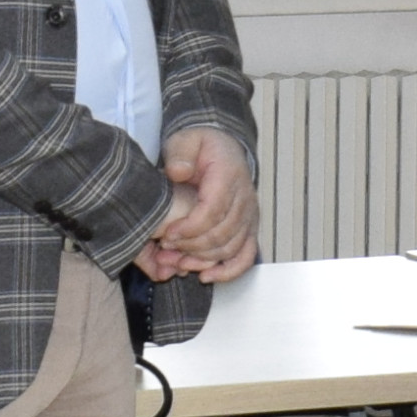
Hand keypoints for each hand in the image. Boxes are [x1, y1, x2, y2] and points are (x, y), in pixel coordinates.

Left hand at [141, 125, 260, 284]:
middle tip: (167, 249)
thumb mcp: (185, 140)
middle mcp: (245, 198)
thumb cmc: (203, 147)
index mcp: (228, 176)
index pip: (213, 210)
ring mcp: (249, 215)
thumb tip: (178, 172)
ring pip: (231, 248)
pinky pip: (246, 255)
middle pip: (222, 233)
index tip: (168, 235)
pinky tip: (207, 276)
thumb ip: (180, 153)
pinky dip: (229, 271)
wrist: (224, 149)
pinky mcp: (249, 228)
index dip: (190, 228)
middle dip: (191, 246)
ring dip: (203, 260)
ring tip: (178, 262)